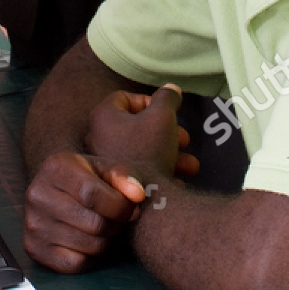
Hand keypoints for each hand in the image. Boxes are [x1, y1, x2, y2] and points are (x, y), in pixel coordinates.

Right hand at [24, 151, 145, 274]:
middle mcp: (38, 195)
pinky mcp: (34, 248)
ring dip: (106, 241)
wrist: (59, 189)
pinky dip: (90, 257)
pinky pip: (75, 263)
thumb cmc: (87, 178)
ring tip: (105, 227)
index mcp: (56, 168)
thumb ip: (123, 176)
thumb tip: (137, 194)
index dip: (119, 206)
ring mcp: (33, 224)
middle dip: (116, 224)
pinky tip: (90, 240)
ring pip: (88, 245)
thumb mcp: (105, 168)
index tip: (132, 208)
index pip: (91, 194)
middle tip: (119, 219)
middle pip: (94, 223)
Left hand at [85, 86, 199, 183]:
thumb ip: (168, 98)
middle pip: (137, 127)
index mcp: (104, 116)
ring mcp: (104, 163)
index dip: (150, 101)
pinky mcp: (113, 185)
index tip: (167, 113)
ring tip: (190, 167)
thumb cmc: (149, 150)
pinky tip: (178, 183)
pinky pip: (139, 173)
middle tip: (184, 141)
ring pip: (142, 152)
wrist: (141, 199)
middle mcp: (98, 138)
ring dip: (170, 156)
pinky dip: (159, 175)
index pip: (125, 98)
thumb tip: (171, 89)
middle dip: (167, 134)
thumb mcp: (163, 117)